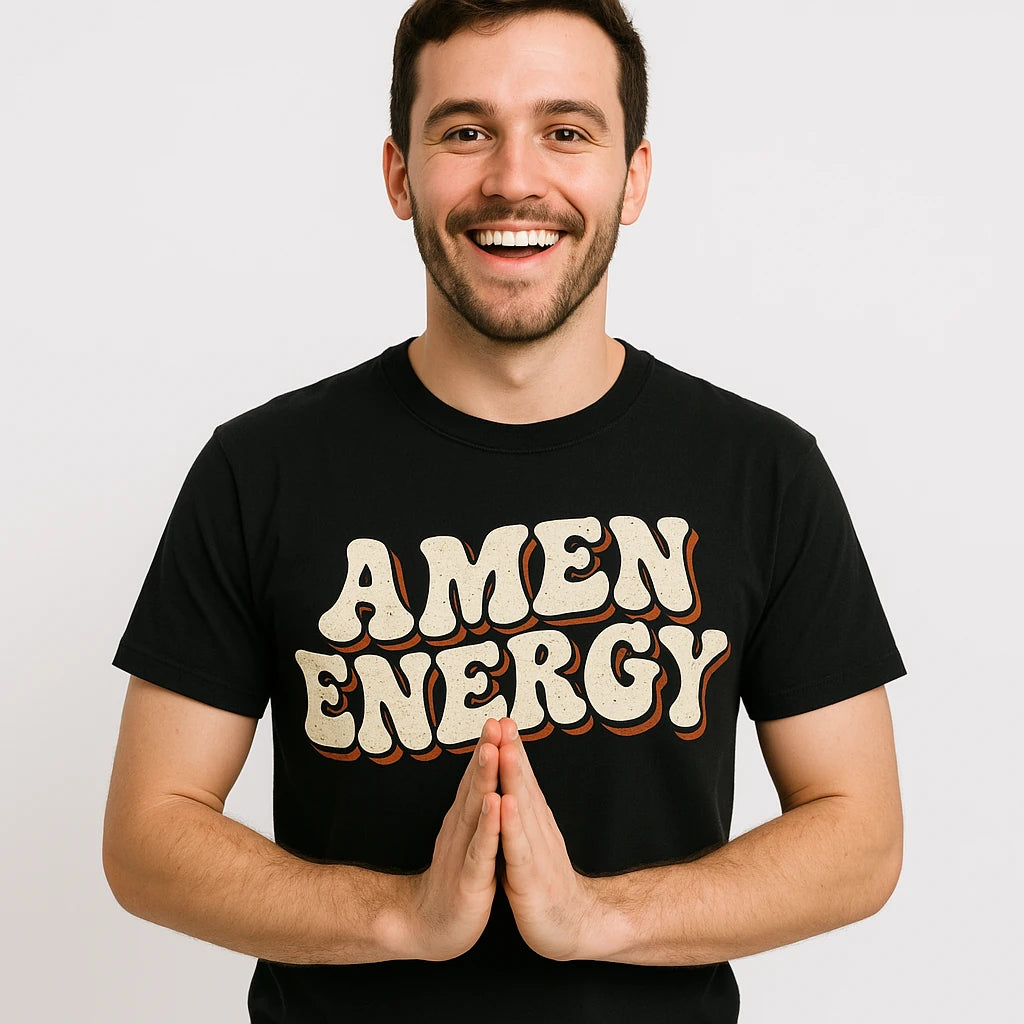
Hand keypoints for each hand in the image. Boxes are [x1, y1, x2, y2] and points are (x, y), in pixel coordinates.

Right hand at [391, 719, 501, 960]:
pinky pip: (481, 850)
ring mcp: (463, 853)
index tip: (500, 719)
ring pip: (476, 811)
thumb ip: (473, 807)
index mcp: (465, 821)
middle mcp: (461, 830)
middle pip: (476, 785)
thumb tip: (482, 776)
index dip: (488, 749)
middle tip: (494, 722)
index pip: (478, 779)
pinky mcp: (469, 880)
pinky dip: (489, 827)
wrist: (430, 927)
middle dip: (486, 752)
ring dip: (484, 779)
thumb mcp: (466, 839)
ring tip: (492, 751)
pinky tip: (496, 806)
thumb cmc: (454, 880)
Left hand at [497, 718, 607, 960]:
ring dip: (513, 777)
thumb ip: (523, 813)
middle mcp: (538, 830)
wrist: (574, 927)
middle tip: (503, 721)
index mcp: (534, 822)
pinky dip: (511, 824)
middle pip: (523, 784)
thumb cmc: (546, 884)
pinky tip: (505, 803)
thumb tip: (512, 785)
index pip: (522, 779)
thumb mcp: (531, 842)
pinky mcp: (529, 878)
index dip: (511, 749)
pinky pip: (518, 847)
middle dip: (511, 751)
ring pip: (521, 808)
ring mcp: (536, 851)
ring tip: (505, 748)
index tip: (501, 720)